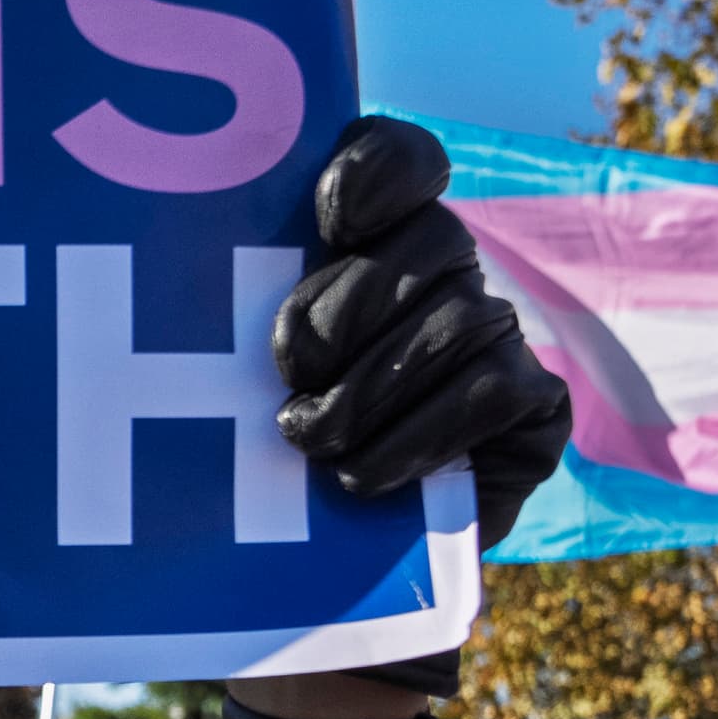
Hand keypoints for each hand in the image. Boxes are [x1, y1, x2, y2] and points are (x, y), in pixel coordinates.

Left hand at [271, 116, 574, 547]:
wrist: (327, 560)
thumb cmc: (260, 446)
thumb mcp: (230, 368)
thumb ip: (228, 306)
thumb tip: (181, 257)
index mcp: (374, 235)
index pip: (397, 158)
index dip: (376, 171)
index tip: (331, 215)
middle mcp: (448, 268)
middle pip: (431, 237)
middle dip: (348, 309)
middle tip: (290, 374)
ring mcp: (498, 330)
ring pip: (457, 320)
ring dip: (369, 391)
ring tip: (309, 442)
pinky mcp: (535, 401)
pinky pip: (489, 392)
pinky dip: (415, 438)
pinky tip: (360, 475)